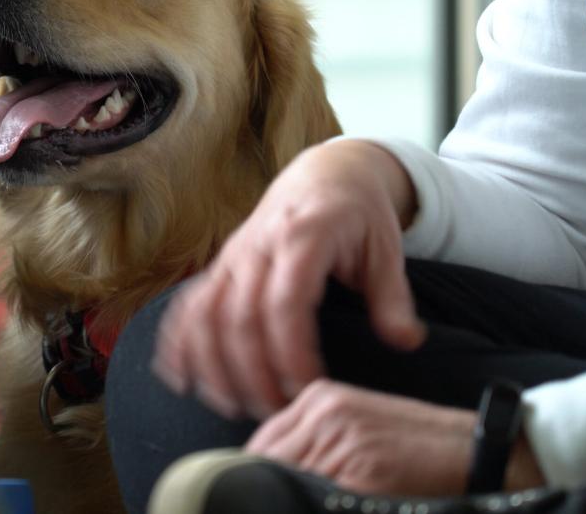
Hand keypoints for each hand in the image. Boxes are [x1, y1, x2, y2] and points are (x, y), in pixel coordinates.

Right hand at [152, 140, 425, 417]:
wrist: (326, 173)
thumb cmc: (359, 214)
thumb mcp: (386, 249)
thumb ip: (393, 298)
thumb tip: (406, 343)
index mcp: (303, 237)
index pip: (285, 302)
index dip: (290, 351)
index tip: (306, 388)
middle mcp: (258, 246)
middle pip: (239, 315)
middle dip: (252, 371)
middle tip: (274, 411)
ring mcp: (233, 255)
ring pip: (205, 313)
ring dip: (212, 364)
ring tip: (232, 405)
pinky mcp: (219, 266)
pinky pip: (188, 304)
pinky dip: (179, 341)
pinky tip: (180, 377)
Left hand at [246, 380, 545, 495]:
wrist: (484, 454)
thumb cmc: (424, 453)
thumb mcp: (360, 435)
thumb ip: (313, 449)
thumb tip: (265, 479)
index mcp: (320, 399)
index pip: (259, 446)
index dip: (250, 479)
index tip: (254, 498)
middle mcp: (324, 411)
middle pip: (261, 461)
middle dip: (262, 490)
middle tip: (270, 505)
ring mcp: (341, 438)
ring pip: (280, 478)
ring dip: (283, 499)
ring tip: (305, 504)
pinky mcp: (362, 471)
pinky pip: (309, 494)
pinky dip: (306, 504)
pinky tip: (321, 506)